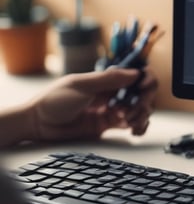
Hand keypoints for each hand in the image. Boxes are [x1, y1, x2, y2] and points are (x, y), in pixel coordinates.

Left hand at [28, 67, 156, 141]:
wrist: (36, 124)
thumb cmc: (53, 100)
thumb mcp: (80, 86)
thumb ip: (108, 80)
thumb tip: (135, 73)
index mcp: (107, 79)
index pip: (136, 75)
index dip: (146, 79)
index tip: (144, 88)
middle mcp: (112, 93)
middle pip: (142, 93)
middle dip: (143, 101)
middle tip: (131, 111)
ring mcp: (111, 109)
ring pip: (139, 110)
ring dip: (141, 115)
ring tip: (129, 123)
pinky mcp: (107, 126)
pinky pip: (131, 125)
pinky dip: (138, 127)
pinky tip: (133, 131)